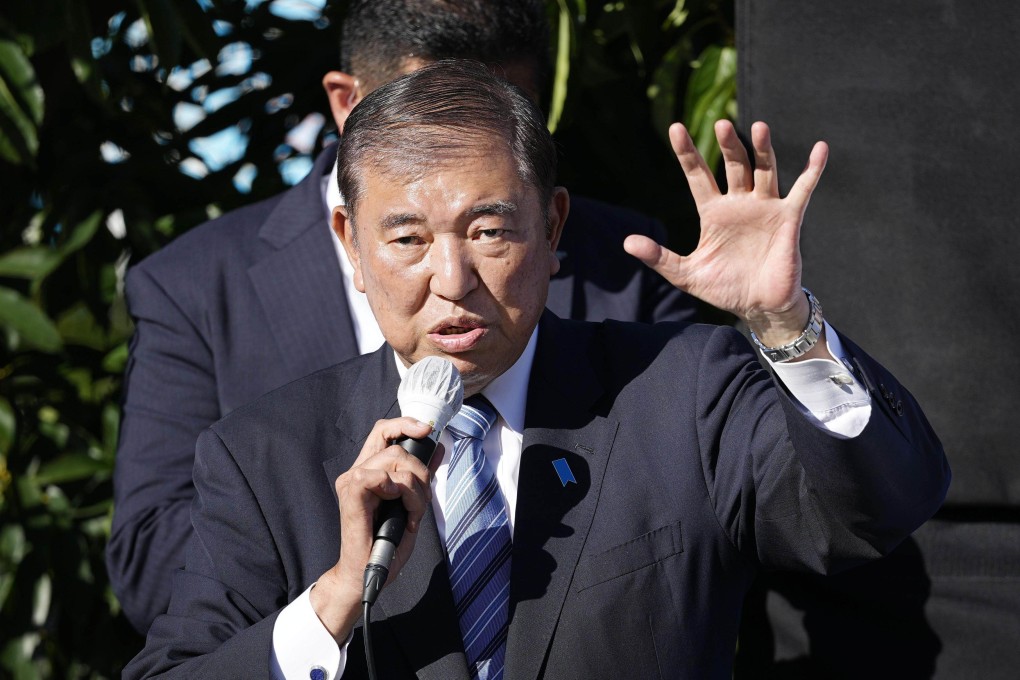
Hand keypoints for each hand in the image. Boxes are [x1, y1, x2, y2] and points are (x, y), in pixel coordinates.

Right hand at [310, 417, 433, 641]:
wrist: (367, 573)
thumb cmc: (386, 543)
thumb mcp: (412, 503)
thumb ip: (420, 476)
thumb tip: (437, 448)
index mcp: (370, 470)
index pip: (383, 431)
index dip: (405, 424)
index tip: (427, 430)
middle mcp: (358, 471)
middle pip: (396, 445)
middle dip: (420, 472)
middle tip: (420, 502)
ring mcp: (352, 482)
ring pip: (394, 459)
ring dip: (413, 489)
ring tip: (411, 513)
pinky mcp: (350, 495)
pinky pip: (379, 476)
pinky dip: (398, 492)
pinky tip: (398, 510)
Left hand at [624, 120, 827, 344]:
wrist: (759, 307)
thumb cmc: (724, 288)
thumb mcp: (686, 274)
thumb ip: (659, 257)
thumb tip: (627, 242)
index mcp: (713, 213)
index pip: (698, 175)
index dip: (687, 153)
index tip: (675, 127)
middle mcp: (739, 204)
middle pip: (733, 166)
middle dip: (728, 146)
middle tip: (721, 125)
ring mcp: (765, 208)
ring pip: (764, 170)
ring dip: (762, 150)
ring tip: (758, 127)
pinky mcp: (789, 218)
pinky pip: (803, 189)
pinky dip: (812, 170)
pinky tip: (820, 149)